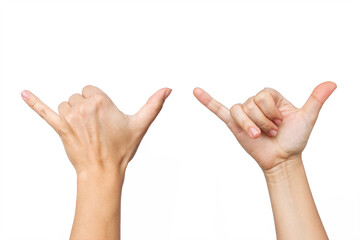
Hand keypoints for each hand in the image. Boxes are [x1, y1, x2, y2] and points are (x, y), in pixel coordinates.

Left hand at [21, 85, 171, 174]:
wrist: (104, 170)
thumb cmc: (121, 148)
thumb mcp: (140, 125)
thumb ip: (154, 105)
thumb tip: (168, 89)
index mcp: (101, 101)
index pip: (90, 90)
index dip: (97, 103)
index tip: (102, 118)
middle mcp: (84, 106)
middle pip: (78, 96)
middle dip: (85, 109)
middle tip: (95, 128)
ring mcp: (70, 117)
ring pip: (66, 105)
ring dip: (72, 114)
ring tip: (83, 131)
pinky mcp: (60, 128)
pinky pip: (45, 112)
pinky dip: (33, 103)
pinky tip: (23, 94)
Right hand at [193, 82, 335, 170]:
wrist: (282, 159)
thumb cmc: (294, 139)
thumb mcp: (306, 118)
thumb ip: (316, 99)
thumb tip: (332, 83)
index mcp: (270, 97)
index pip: (263, 95)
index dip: (273, 111)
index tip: (282, 122)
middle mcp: (255, 102)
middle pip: (250, 104)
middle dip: (263, 121)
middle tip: (272, 132)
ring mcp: (243, 113)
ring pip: (239, 111)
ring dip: (250, 126)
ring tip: (259, 136)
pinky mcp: (233, 123)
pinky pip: (218, 109)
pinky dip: (207, 101)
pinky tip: (196, 91)